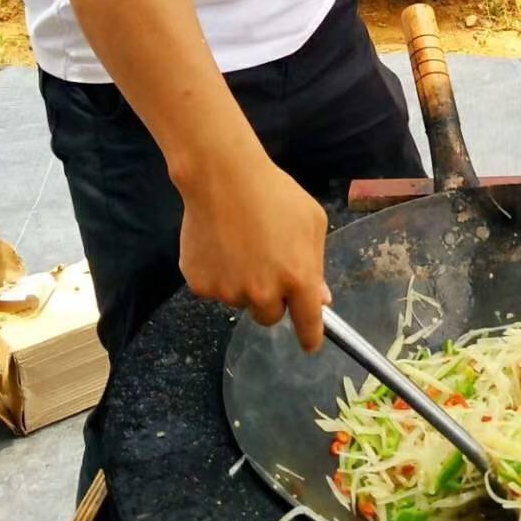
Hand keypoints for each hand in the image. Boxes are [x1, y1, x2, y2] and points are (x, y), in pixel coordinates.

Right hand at [179, 146, 330, 350]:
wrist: (222, 177)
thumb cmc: (275, 194)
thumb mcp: (311, 222)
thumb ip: (315, 264)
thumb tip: (320, 298)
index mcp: (298, 279)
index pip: (308, 325)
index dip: (310, 337)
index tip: (309, 343)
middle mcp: (264, 293)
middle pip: (269, 317)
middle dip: (271, 299)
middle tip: (265, 265)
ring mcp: (229, 291)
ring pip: (239, 301)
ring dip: (242, 283)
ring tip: (239, 244)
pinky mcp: (201, 285)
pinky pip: (214, 289)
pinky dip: (216, 274)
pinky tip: (217, 244)